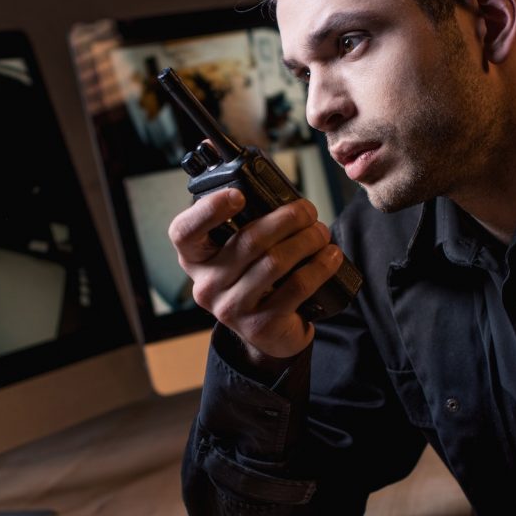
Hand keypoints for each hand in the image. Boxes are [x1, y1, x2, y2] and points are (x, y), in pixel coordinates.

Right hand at [168, 189, 343, 360]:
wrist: (268, 333)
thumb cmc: (254, 279)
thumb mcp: (237, 253)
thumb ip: (242, 222)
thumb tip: (264, 182)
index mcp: (195, 259)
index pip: (184, 231)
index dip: (209, 210)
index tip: (239, 195)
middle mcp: (207, 285)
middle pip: (249, 241)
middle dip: (287, 219)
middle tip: (308, 211)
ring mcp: (232, 308)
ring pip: (275, 262)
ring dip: (307, 241)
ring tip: (321, 233)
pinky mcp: (260, 325)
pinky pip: (296, 287)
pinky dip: (319, 267)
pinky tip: (331, 256)